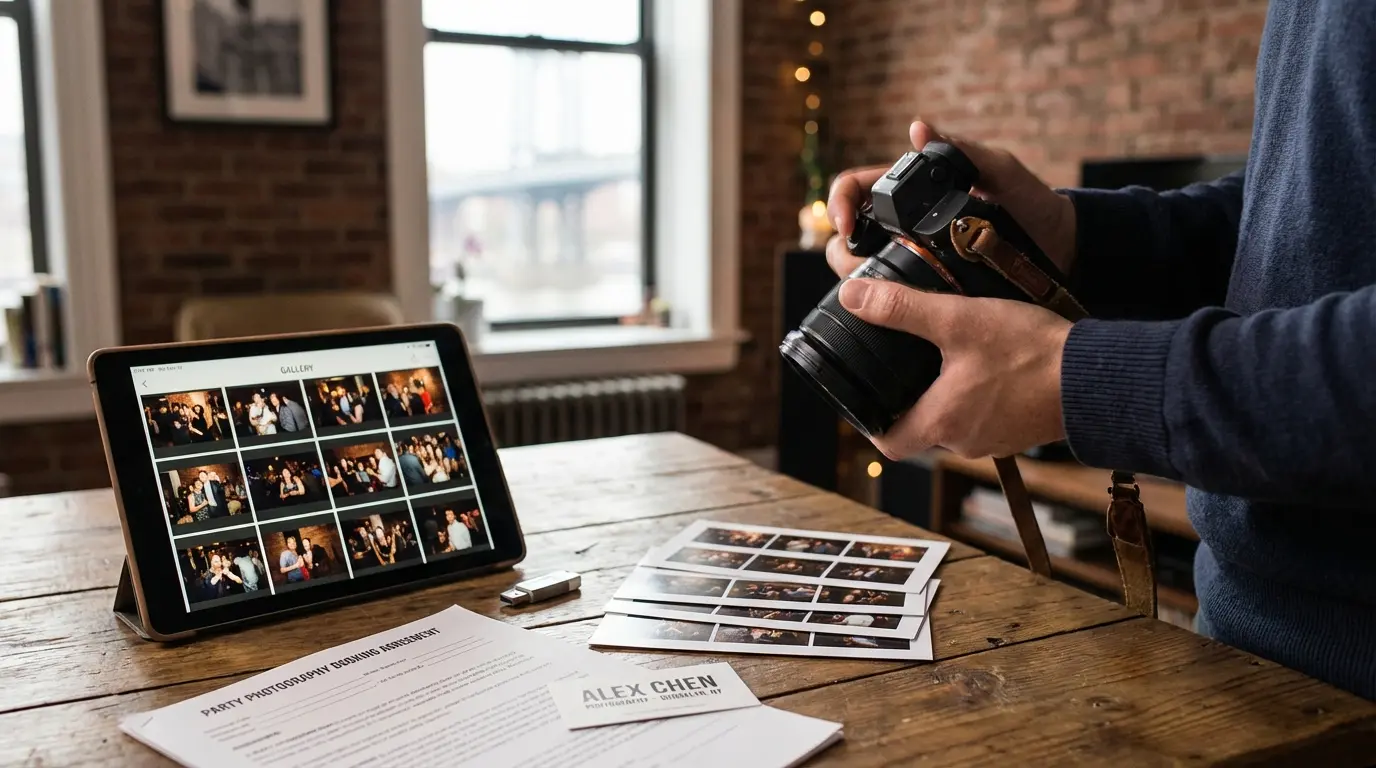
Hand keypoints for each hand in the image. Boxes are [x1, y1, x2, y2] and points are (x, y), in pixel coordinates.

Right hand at [825, 121, 1077, 278]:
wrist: (1064, 249)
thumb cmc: (1035, 204)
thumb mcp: (1002, 171)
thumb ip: (965, 151)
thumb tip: (917, 129)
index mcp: (916, 188)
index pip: (856, 188)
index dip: (840, 204)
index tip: (847, 226)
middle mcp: (907, 221)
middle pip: (851, 233)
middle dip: (843, 249)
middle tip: (858, 265)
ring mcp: (915, 254)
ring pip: (864, 265)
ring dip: (859, 277)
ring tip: (875, 288)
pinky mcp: (928, 284)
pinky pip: (894, 292)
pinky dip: (884, 299)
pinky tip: (893, 307)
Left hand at [838, 278, 1070, 459]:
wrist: (1097, 375)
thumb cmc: (1030, 353)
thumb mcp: (958, 319)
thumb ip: (902, 309)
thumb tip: (853, 298)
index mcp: (941, 422)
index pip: (890, 442)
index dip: (873, 424)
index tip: (868, 399)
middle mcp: (965, 441)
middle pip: (923, 429)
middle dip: (913, 400)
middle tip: (907, 366)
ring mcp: (997, 439)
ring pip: (958, 422)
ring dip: (951, 395)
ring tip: (950, 359)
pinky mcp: (1023, 430)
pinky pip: (990, 417)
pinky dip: (983, 396)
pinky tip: (991, 366)